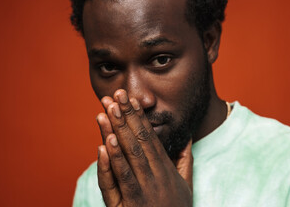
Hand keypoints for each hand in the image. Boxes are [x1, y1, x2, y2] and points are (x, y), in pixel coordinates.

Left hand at [96, 89, 192, 206]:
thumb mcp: (185, 185)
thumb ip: (184, 160)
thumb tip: (186, 138)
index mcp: (165, 170)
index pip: (150, 138)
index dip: (139, 118)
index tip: (130, 100)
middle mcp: (152, 178)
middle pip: (137, 143)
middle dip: (125, 117)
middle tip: (115, 96)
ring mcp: (138, 192)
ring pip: (125, 159)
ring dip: (115, 134)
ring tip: (106, 112)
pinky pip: (114, 184)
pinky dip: (109, 164)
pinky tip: (103, 146)